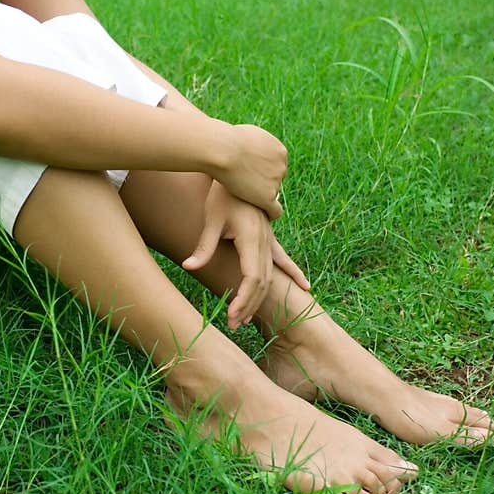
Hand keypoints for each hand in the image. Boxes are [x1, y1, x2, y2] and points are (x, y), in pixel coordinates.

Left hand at [182, 181, 309, 328]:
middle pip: (262, 283)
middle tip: (235, 325)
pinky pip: (283, 260)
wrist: (237, 168)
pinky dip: (292, 274)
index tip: (233, 316)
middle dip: (249, 305)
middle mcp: (266, 242)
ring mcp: (270, 239)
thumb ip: (203, 246)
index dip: (244, 299)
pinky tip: (305, 288)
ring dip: (260, 298)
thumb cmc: (221, 194)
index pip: (252, 278)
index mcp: (253, 238)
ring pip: (271, 276)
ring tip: (247, 318)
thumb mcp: (211, 219)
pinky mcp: (270, 236)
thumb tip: (189, 266)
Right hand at [210, 124, 287, 219]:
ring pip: (271, 194)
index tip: (250, 175)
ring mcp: (276, 182)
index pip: (275, 166)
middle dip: (262, 184)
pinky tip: (263, 217)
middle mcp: (282, 166)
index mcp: (279, 151)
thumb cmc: (226, 140)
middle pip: (274, 180)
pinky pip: (275, 211)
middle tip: (244, 188)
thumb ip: (255, 144)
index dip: (262, 171)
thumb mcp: (247, 134)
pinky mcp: (267, 197)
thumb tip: (250, 147)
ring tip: (243, 199)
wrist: (222, 150)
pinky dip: (270, 214)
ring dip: (260, 197)